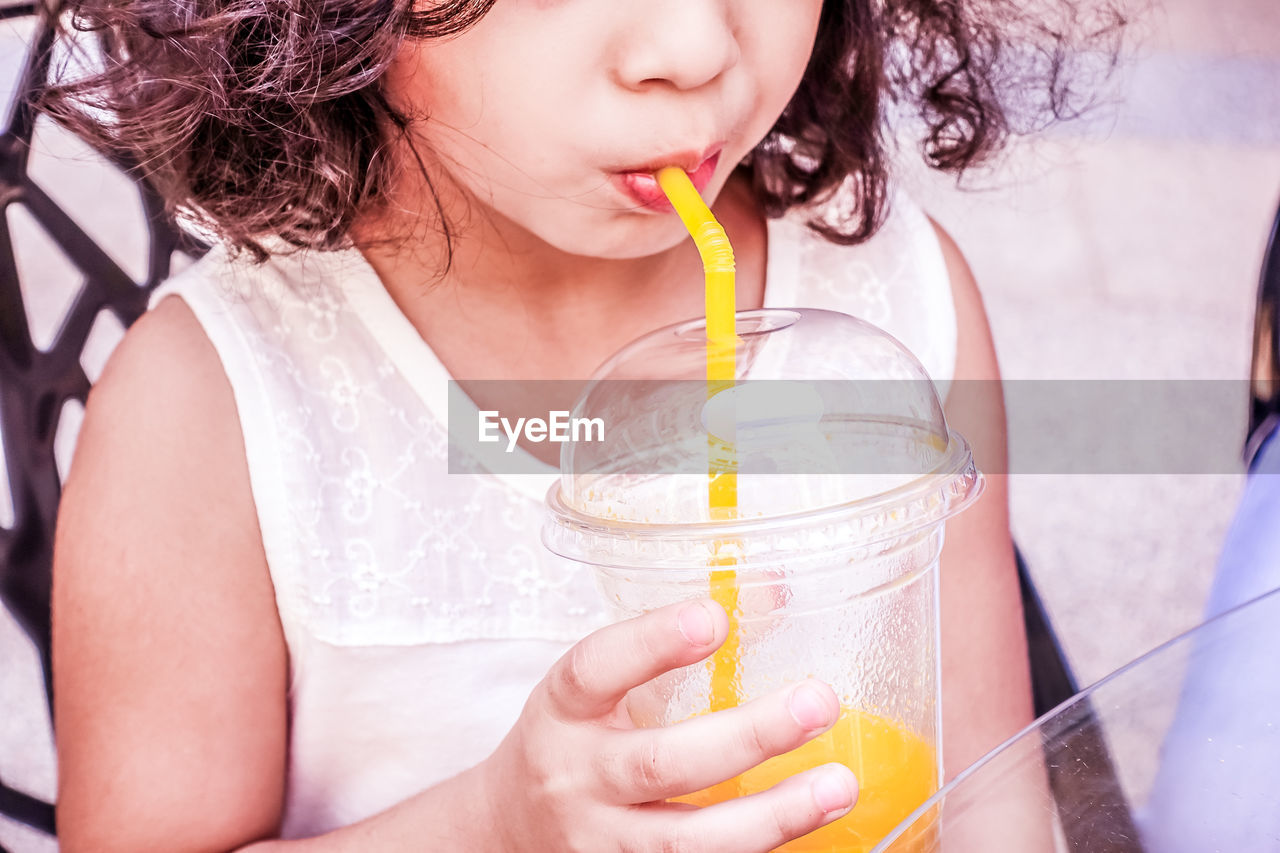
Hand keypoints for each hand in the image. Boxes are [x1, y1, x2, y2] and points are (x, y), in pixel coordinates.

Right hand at [478, 599, 857, 852]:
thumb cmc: (572, 743)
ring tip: (838, 784)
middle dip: (748, 736)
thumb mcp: (598, 690)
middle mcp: (575, 779)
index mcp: (563, 711)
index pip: (595, 669)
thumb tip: (774, 591)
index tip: (714, 618)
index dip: (651, 642)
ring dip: (772, 815)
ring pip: (685, 842)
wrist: (508, 832)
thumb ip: (671, 648)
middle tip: (818, 702)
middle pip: (658, 763)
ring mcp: (599, 844)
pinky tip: (812, 834)